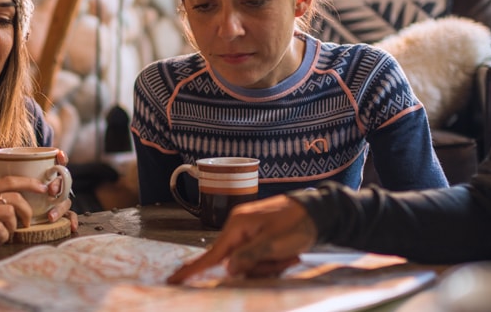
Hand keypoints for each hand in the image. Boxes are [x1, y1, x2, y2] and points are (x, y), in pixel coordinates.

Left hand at [0, 150, 77, 231]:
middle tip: (50, 190)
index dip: (61, 158)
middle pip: (62, 182)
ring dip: (60, 206)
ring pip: (66, 200)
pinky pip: (69, 216)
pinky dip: (71, 221)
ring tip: (50, 216)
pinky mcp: (60, 213)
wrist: (20, 213)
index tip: (58, 155)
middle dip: (58, 184)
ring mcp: (58, 200)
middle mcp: (55, 187)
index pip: (57, 163)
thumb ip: (1, 182)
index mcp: (46, 176)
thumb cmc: (16, 195)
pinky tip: (71, 227)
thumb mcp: (7, 187)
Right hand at [0, 176, 47, 247]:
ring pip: (9, 212)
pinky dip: (3, 236)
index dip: (29, 182)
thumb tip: (1, 201)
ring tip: (8, 234)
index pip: (9, 180)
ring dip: (14, 225)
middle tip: (27, 221)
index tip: (43, 187)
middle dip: (27, 209)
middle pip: (15, 196)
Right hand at [166, 195, 316, 283]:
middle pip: (235, 263)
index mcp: (237, 226)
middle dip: (260, 267)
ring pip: (248, 262)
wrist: (316, 211)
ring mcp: (246, 232)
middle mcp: (237, 228)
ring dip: (269, 264)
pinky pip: (256, 257)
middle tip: (284, 259)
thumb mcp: (274, 243)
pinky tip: (287, 254)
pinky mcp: (256, 236)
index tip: (173, 280)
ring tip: (289, 255)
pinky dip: (272, 260)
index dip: (192, 270)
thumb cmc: (297, 223)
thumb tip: (227, 269)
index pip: (211, 254)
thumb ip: (249, 256)